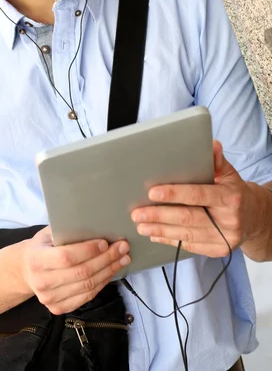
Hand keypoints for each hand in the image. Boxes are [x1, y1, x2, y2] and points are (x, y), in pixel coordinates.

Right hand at [21, 227, 130, 314]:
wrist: (27, 269)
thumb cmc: (43, 245)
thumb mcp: (49, 232)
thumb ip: (67, 230)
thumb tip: (97, 224)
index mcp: (36, 259)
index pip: (66, 257)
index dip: (88, 250)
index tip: (105, 242)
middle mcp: (41, 282)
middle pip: (81, 273)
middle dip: (106, 259)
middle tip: (122, 248)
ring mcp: (49, 299)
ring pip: (87, 286)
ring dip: (109, 271)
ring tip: (123, 258)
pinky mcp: (58, 309)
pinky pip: (87, 297)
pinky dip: (102, 283)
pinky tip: (111, 272)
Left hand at [130, 140, 262, 257]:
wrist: (256, 218)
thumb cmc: (235, 193)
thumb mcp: (230, 175)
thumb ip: (217, 161)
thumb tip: (211, 144)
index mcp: (230, 198)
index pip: (197, 195)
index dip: (174, 194)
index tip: (152, 193)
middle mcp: (228, 220)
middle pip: (188, 218)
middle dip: (159, 215)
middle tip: (137, 213)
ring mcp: (224, 238)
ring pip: (186, 234)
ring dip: (160, 230)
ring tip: (141, 225)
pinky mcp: (218, 250)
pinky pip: (189, 246)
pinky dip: (170, 240)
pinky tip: (155, 235)